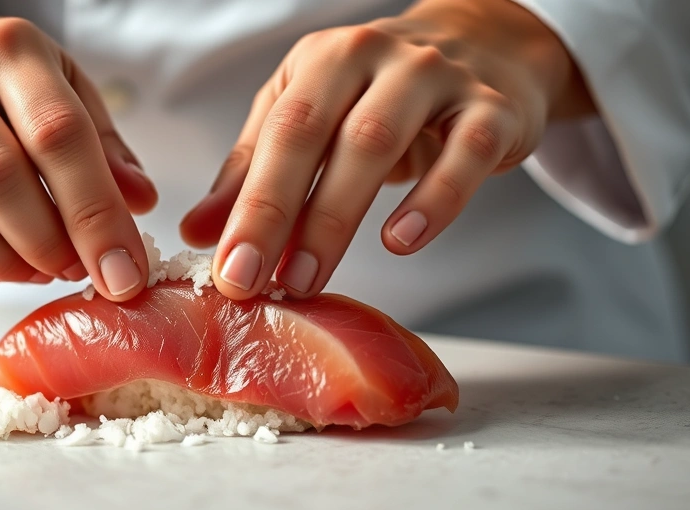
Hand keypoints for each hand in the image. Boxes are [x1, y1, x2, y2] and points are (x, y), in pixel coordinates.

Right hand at [0, 1, 155, 298]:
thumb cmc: (6, 83)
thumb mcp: (69, 91)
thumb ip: (107, 149)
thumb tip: (139, 204)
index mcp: (9, 50)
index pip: (58, 137)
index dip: (96, 215)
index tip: (124, 272)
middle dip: (49, 245)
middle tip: (78, 268)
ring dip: (5, 264)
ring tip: (40, 269)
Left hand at [181, 0, 593, 298]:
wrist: (483, 44)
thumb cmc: (377, 92)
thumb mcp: (308, 116)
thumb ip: (254, 173)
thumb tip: (197, 234)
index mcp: (321, 62)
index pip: (277, 134)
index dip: (250, 205)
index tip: (228, 271)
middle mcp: (372, 57)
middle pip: (318, 136)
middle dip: (282, 215)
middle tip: (257, 284)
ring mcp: (435, 78)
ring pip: (378, 142)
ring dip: (338, 217)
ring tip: (309, 276)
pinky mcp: (492, 108)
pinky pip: (465, 153)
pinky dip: (434, 199)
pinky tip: (402, 241)